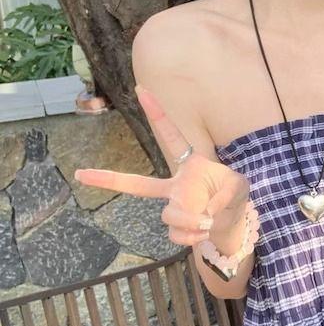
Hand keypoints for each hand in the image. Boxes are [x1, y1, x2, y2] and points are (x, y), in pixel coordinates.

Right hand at [74, 85, 250, 248]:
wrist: (234, 222)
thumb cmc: (235, 196)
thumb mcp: (240, 187)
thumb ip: (226, 196)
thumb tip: (204, 214)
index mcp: (189, 165)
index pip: (171, 136)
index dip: (157, 114)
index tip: (141, 89)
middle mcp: (175, 186)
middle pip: (137, 184)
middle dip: (108, 179)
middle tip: (80, 174)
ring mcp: (172, 206)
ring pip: (169, 215)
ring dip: (191, 222)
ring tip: (208, 222)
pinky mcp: (175, 226)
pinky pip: (177, 233)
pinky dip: (194, 236)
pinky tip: (204, 231)